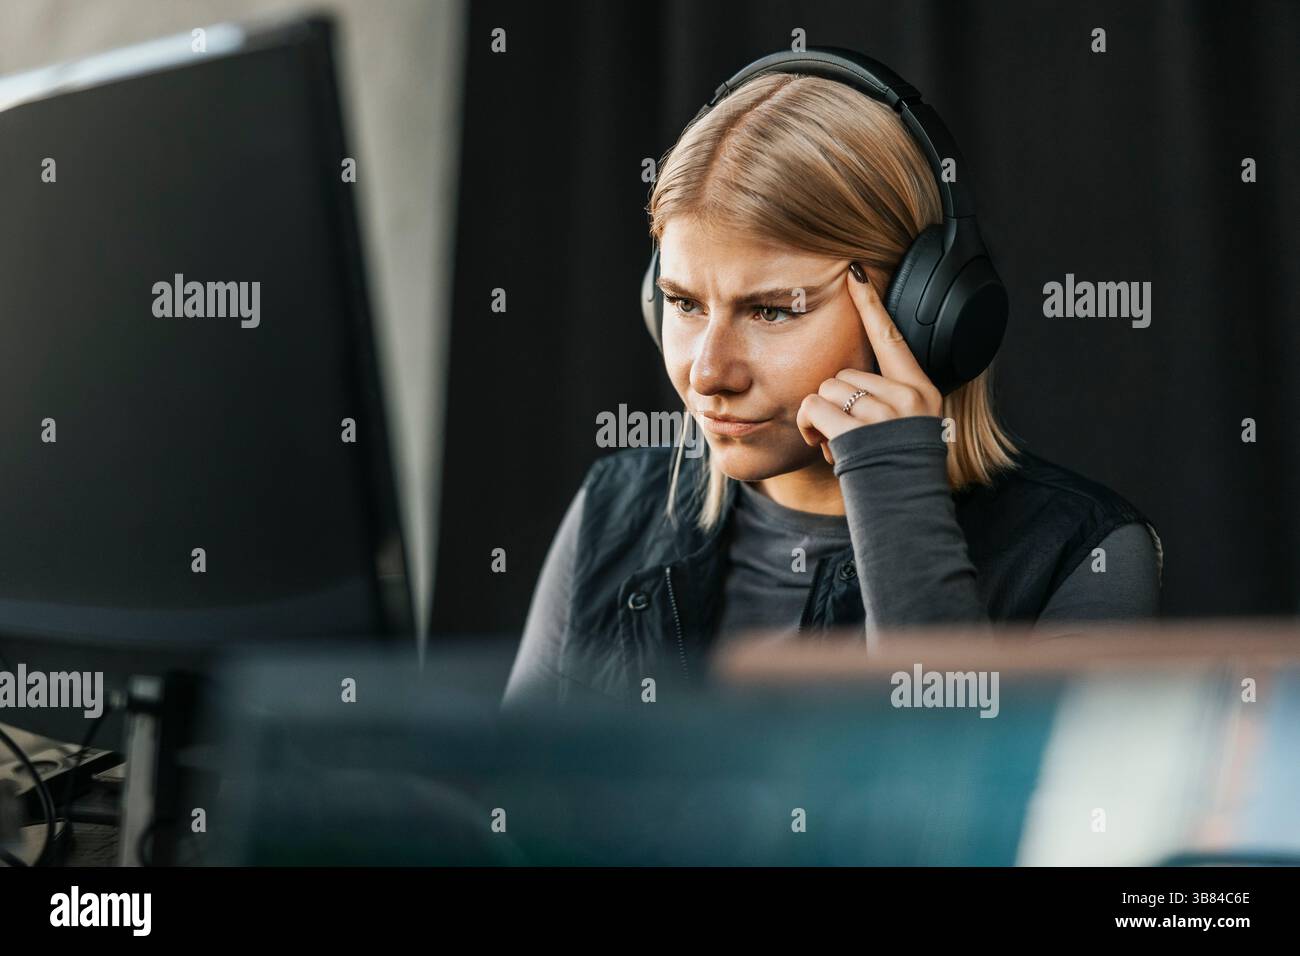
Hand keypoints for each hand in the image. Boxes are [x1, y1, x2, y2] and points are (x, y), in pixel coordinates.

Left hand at [797, 262, 942, 464]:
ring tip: (844, 445)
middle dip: (833, 405)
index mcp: (921, 388)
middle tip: (850, 435)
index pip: (891, 335)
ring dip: (821, 420)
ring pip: (825, 390)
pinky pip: (816, 410)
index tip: (855, 269)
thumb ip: (888, 398)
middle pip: (843, 373)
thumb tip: (849, 382)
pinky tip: (830, 448)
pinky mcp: (861, 430)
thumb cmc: (901, 471)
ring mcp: (886, 412)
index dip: (870, 301)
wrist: (909, 510)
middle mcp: (908, 394)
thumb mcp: (906, 427)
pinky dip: (812, 430)